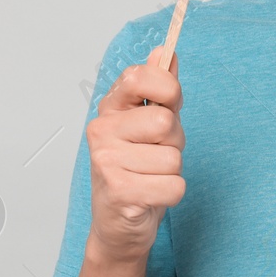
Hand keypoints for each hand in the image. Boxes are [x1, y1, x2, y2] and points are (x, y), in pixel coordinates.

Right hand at [84, 44, 186, 263]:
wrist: (119, 225)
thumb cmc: (137, 170)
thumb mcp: (149, 125)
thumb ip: (159, 90)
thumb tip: (166, 51)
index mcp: (110, 108)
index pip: (139, 77)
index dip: (167, 89)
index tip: (170, 103)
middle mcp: (101, 131)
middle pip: (166, 123)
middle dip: (174, 143)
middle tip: (156, 155)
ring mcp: (106, 162)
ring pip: (173, 158)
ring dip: (172, 172)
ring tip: (150, 177)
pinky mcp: (119, 192)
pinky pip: (173, 186)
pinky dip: (171, 195)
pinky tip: (150, 197)